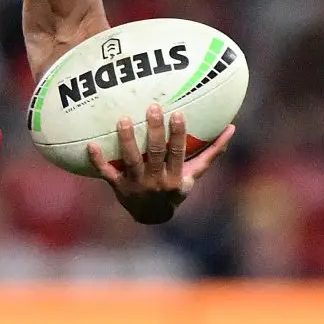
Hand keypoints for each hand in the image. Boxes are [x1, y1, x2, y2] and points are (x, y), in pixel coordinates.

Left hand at [89, 103, 232, 225]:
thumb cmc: (175, 188)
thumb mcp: (195, 174)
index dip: (178, 135)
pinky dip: (98, 161)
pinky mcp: (118, 187)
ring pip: (131, 160)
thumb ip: (211, 152)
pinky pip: (106, 173)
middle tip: (152, 108)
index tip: (178, 114)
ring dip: (127, 140)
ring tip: (124, 119)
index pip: (178, 153)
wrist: (152, 216)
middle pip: (155, 153)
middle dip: (154, 131)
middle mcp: (155, 181)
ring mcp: (135, 184)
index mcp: (174, 177)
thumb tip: (232, 128)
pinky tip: (91, 144)